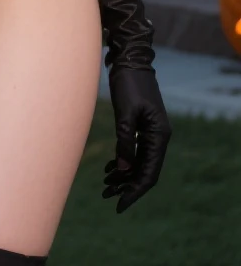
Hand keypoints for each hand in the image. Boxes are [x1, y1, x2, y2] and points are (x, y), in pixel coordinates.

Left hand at [104, 65, 169, 211]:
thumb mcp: (125, 113)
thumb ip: (125, 139)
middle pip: (144, 170)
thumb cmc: (128, 84)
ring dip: (124, 175)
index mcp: (159, 136)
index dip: (135, 190)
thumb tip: (124, 169)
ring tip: (105, 186)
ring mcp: (150, 133)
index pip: (149, 172)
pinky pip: (134, 151)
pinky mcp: (140, 127)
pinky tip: (111, 169)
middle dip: (127, 186)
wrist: (130, 62)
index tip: (120, 204)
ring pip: (138, 162)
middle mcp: (158, 137)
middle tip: (107, 196)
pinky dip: (123, 161)